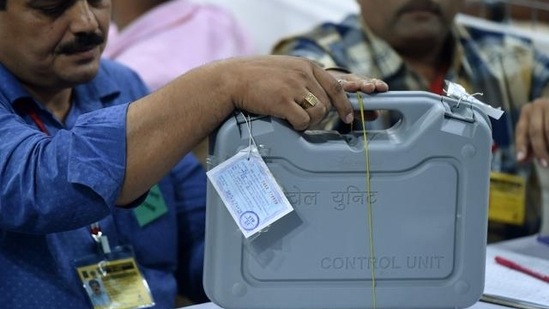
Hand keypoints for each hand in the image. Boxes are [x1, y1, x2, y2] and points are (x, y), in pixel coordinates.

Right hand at [227, 56, 386, 129]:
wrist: (232, 79)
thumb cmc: (256, 77)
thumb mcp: (285, 69)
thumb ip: (304, 78)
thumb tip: (320, 97)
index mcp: (306, 66)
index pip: (336, 86)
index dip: (345, 104)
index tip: (348, 116)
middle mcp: (303, 74)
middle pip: (327, 103)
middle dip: (319, 116)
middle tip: (305, 120)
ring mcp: (294, 87)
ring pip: (319, 113)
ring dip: (309, 122)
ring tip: (294, 120)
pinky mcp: (283, 100)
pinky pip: (303, 121)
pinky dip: (298, 126)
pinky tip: (288, 122)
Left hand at [515, 97, 548, 166]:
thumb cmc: (545, 121)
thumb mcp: (536, 131)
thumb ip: (529, 146)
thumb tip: (522, 161)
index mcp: (527, 110)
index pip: (521, 130)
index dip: (521, 145)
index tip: (521, 159)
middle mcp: (538, 105)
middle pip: (535, 130)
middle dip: (539, 149)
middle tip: (544, 164)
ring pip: (548, 130)